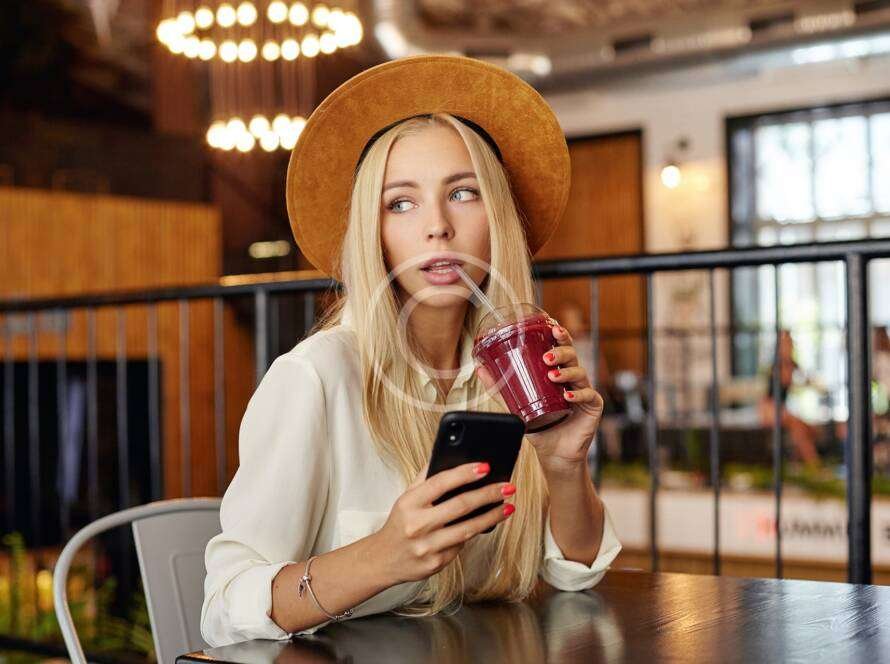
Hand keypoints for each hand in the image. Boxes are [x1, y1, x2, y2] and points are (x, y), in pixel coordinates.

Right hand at [371, 462, 515, 585]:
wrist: (384, 559)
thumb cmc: (400, 523)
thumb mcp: (406, 497)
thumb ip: (426, 478)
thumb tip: (449, 456)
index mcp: (409, 503)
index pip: (440, 483)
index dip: (465, 473)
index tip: (485, 466)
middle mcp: (417, 524)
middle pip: (460, 506)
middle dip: (488, 494)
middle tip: (508, 487)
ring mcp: (427, 546)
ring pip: (467, 529)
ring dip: (492, 517)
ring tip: (508, 507)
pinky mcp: (436, 563)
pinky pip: (461, 546)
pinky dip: (473, 534)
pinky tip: (485, 525)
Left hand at [477, 323, 602, 474]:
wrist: (553, 453)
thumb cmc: (538, 426)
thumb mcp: (516, 405)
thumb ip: (500, 388)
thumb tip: (479, 369)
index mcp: (557, 372)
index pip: (560, 347)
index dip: (559, 335)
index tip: (551, 326)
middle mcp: (572, 378)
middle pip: (572, 355)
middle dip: (561, 351)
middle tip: (546, 357)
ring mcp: (584, 391)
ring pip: (580, 372)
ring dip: (565, 371)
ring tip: (552, 375)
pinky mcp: (593, 407)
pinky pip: (589, 395)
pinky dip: (578, 394)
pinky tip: (568, 395)